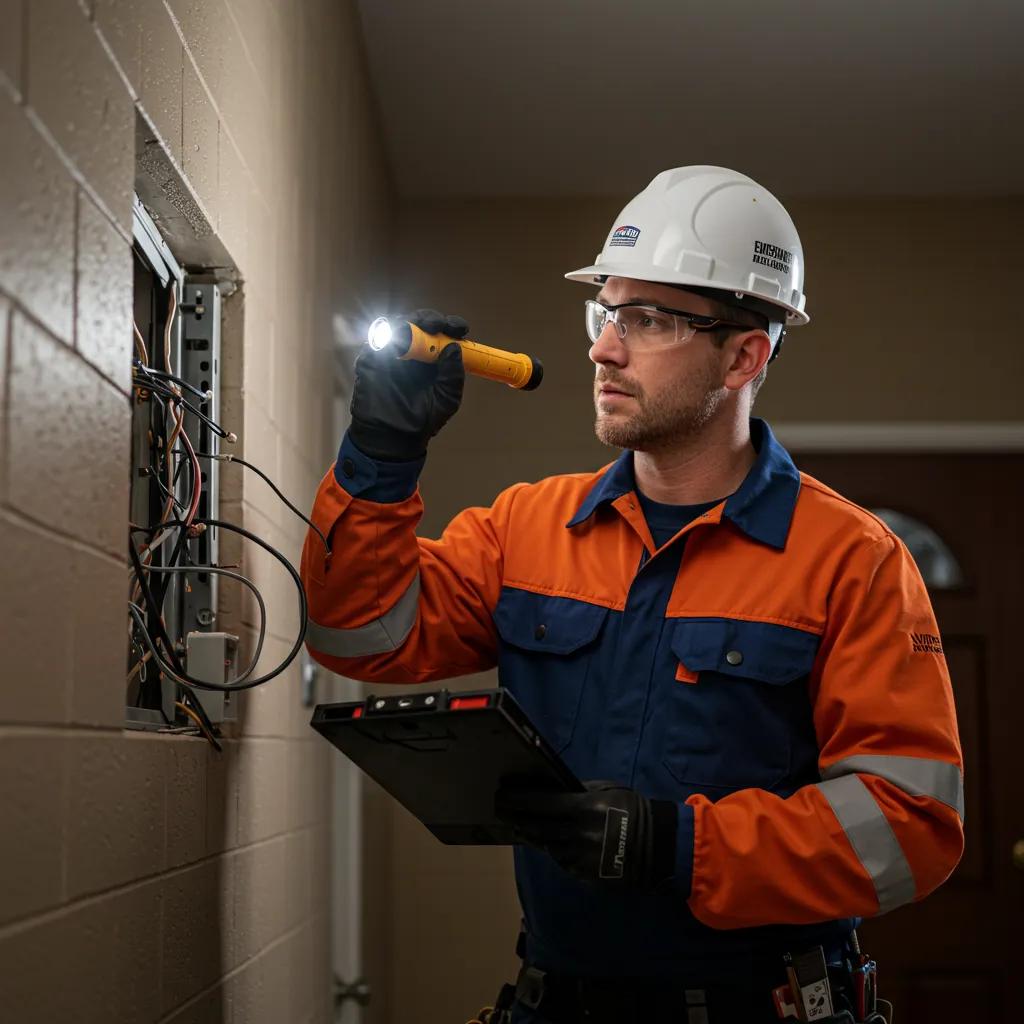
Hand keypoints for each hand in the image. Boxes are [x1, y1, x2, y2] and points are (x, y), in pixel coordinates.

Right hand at [348, 309, 467, 460]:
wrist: (393, 438)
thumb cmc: (423, 420)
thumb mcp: (447, 399)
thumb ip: (453, 375)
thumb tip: (454, 347)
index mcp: (434, 359)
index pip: (443, 334)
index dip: (452, 325)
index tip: (460, 328)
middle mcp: (414, 352)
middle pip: (421, 323)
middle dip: (432, 319)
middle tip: (439, 325)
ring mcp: (391, 353)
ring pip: (399, 324)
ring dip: (413, 321)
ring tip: (423, 329)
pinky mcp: (371, 358)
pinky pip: (377, 339)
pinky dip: (388, 334)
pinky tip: (400, 339)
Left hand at [495, 781, 677, 888]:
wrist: (658, 848)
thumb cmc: (633, 812)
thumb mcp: (610, 790)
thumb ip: (581, 790)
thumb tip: (555, 789)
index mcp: (584, 808)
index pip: (540, 803)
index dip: (517, 800)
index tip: (501, 796)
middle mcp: (577, 834)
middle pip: (536, 827)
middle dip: (515, 818)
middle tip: (502, 811)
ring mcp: (580, 857)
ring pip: (545, 846)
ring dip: (532, 835)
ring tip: (521, 827)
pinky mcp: (584, 875)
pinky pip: (561, 861)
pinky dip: (554, 851)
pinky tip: (550, 843)